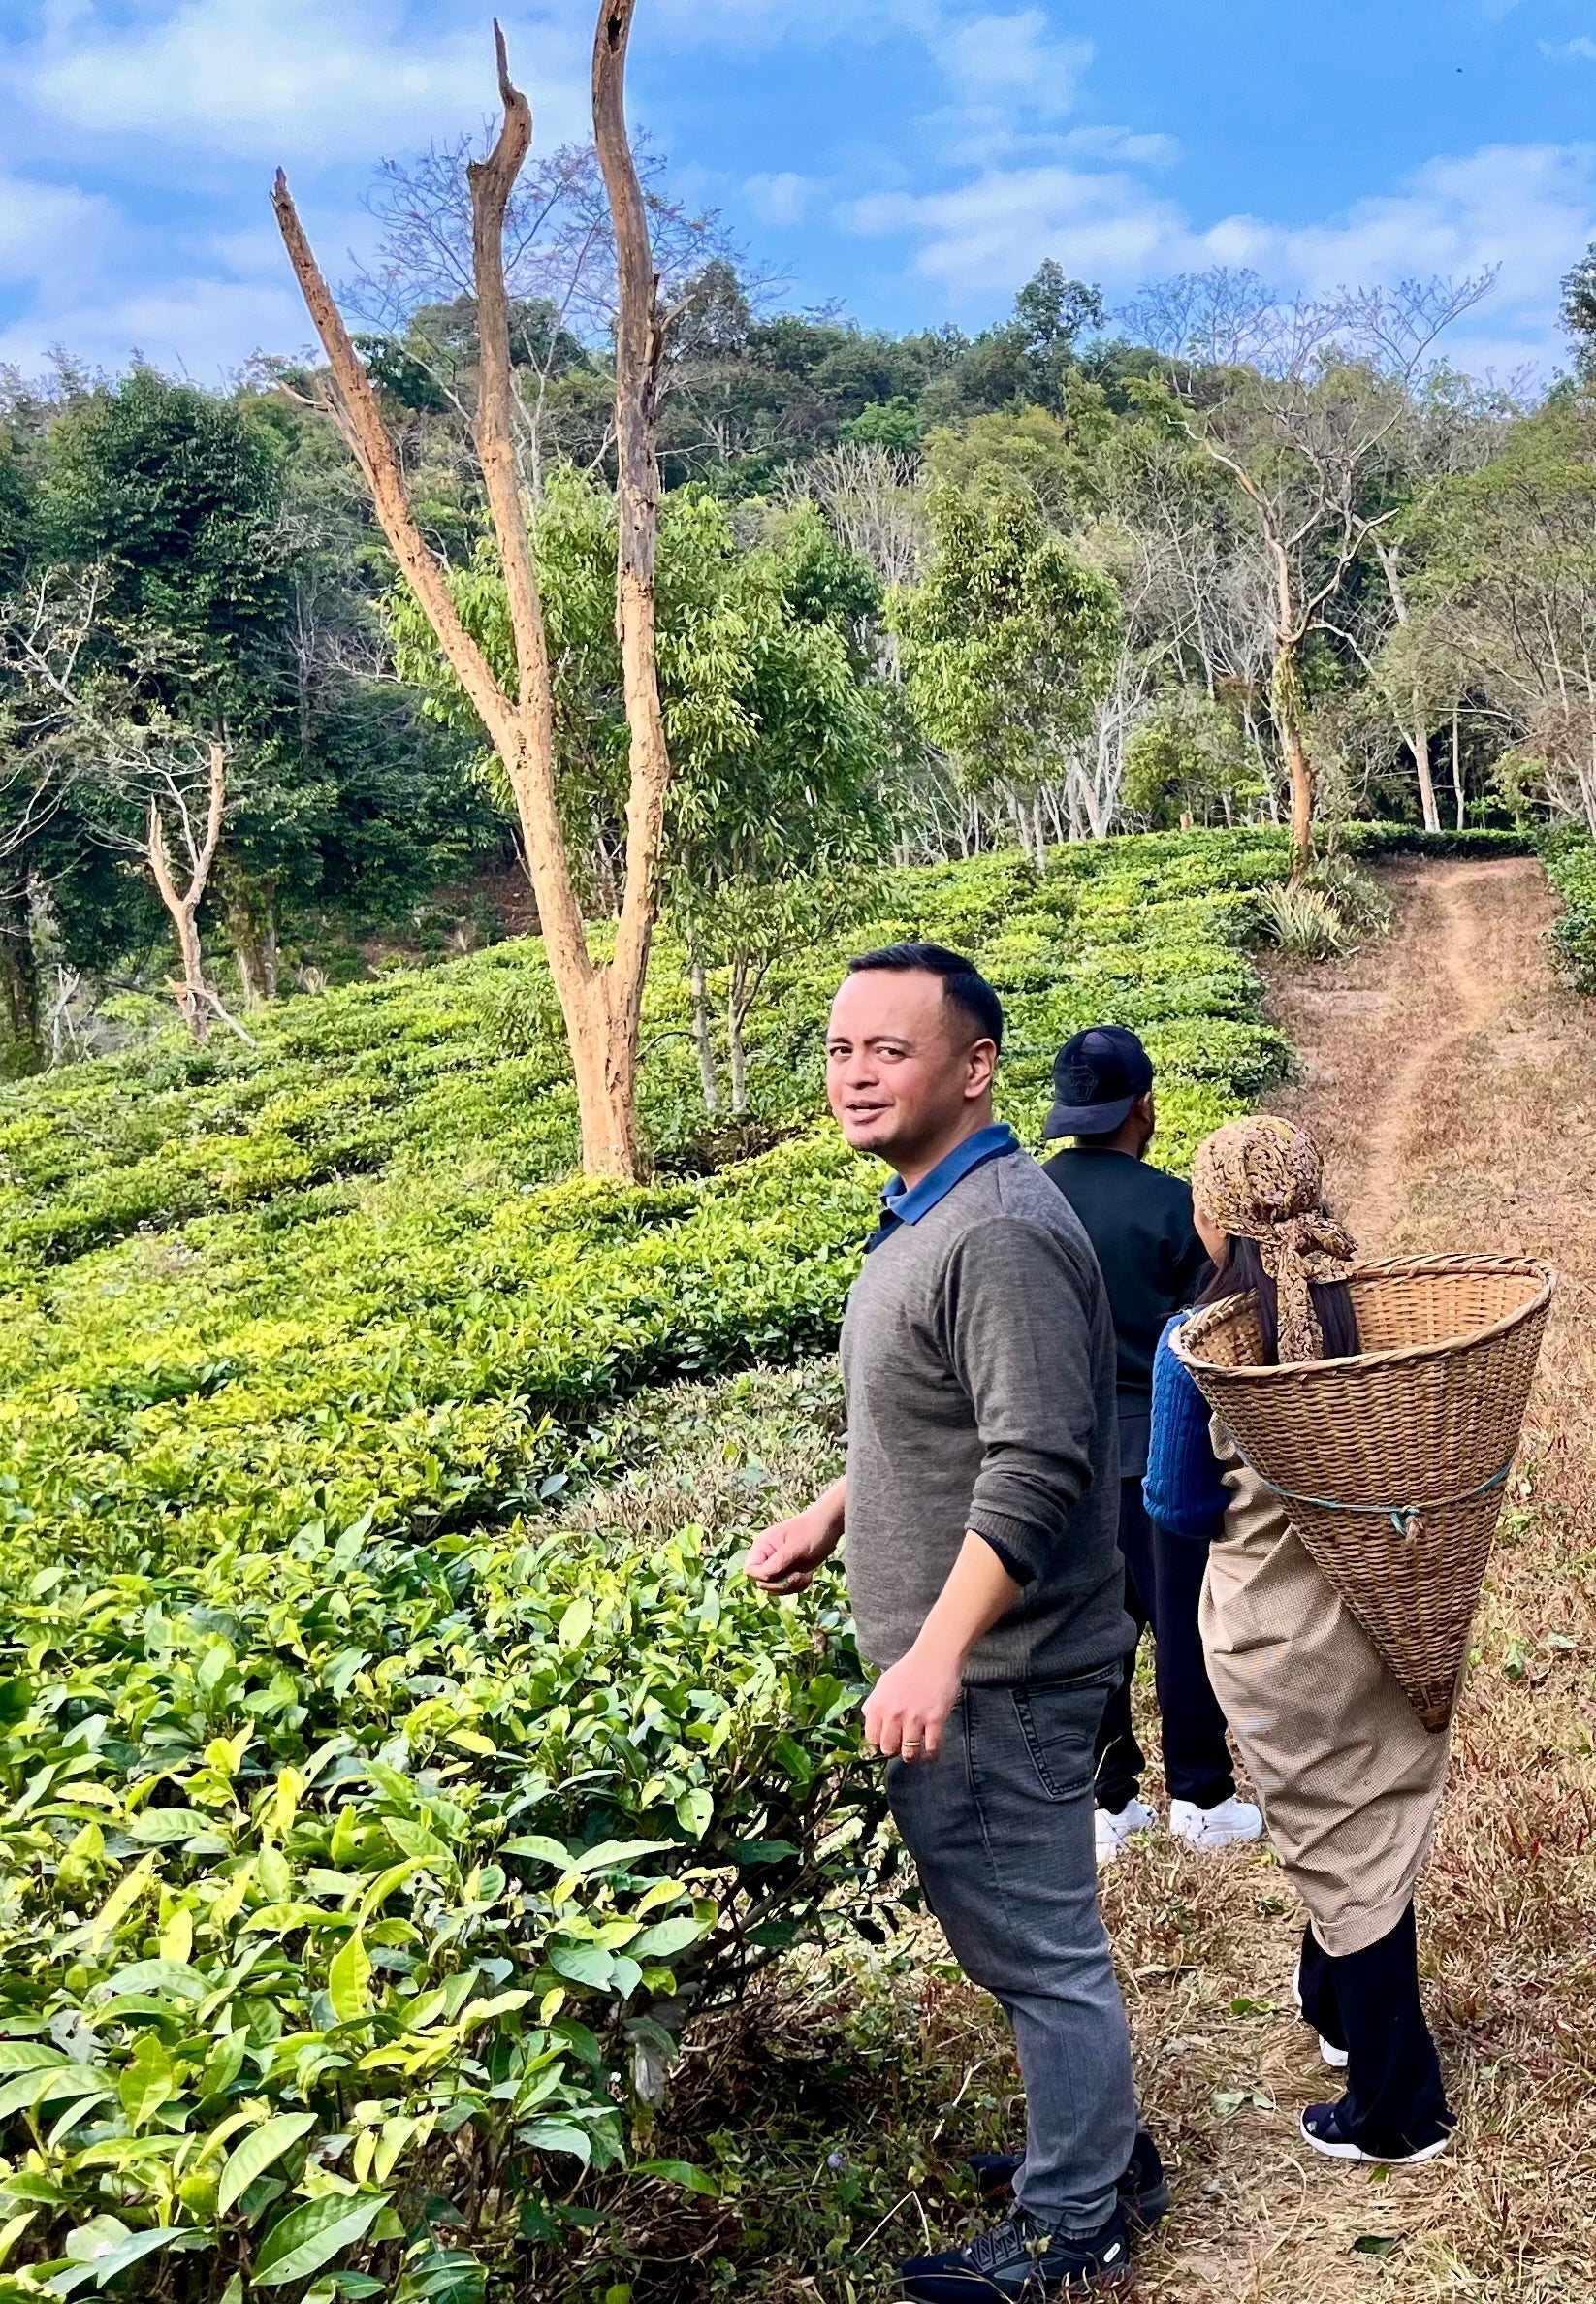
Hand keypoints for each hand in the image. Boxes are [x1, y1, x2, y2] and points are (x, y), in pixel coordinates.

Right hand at [743, 1504, 839, 1595]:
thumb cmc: (812, 1531)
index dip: (762, 1577)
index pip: (750, 1569)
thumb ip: (779, 1562)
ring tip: (805, 1577)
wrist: (829, 1526)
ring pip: (774, 1588)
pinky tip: (808, 1577)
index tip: (782, 1574)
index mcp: (762, 1546)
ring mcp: (777, 1566)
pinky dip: (797, 1587)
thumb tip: (763, 1577)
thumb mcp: (796, 1546)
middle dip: (780, 1584)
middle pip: (762, 1582)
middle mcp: (767, 1557)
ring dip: (790, 1587)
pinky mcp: (788, 1572)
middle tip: (798, 1576)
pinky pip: (785, 1588)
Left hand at [862, 1639, 961, 1763]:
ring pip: (909, 1753)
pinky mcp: (935, 1719)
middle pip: (888, 1749)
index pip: (872, 1738)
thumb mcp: (884, 1683)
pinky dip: (932, 1754)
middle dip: (895, 1750)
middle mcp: (893, 1714)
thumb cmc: (909, 1669)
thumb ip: (874, 1703)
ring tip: (917, 1751)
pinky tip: (932, 1752)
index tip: (888, 1741)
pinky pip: (932, 1748)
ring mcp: (914, 1718)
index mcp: (878, 1705)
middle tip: (902, 1745)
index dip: (880, 1742)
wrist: (934, 1657)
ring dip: (913, 1756)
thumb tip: (868, 1718)